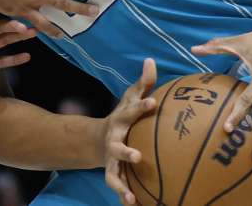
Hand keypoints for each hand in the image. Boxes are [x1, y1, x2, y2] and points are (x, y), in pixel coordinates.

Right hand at [102, 58, 157, 205]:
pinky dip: (124, 196)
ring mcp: (112, 159)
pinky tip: (135, 205)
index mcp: (121, 120)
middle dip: (126, 152)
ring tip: (130, 196)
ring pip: (114, 173)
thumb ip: (143, 83)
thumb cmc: (123, 116)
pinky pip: (119, 187)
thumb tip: (151, 60)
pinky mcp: (114, 173)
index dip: (141, 106)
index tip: (154, 103)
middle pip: (118, 146)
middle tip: (137, 156)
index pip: (132, 111)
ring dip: (121, 185)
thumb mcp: (130, 98)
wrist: (98, 139)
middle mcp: (114, 140)